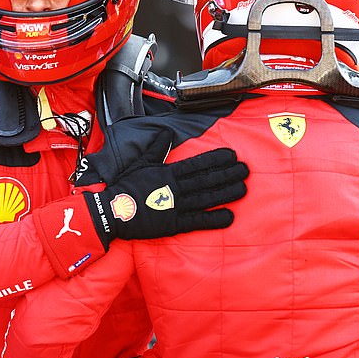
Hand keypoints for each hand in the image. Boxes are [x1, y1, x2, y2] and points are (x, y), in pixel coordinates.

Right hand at [82, 128, 248, 247]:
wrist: (112, 211)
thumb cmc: (125, 187)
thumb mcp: (141, 163)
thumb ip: (157, 148)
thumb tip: (167, 133)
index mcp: (168, 173)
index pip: (197, 164)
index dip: (216, 159)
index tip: (233, 155)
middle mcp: (175, 188)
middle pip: (207, 180)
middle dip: (228, 174)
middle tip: (246, 171)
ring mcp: (176, 206)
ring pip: (206, 198)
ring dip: (226, 193)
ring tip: (243, 189)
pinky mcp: (173, 224)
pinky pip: (197, 221)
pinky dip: (213, 219)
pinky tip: (229, 217)